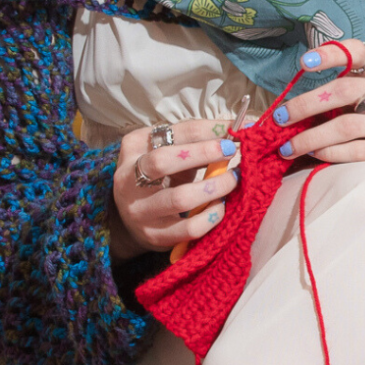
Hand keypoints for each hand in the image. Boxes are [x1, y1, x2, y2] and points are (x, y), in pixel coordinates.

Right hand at [111, 119, 240, 255]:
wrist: (135, 218)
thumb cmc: (160, 178)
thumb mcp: (169, 154)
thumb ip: (195, 144)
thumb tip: (236, 133)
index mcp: (133, 149)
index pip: (172, 133)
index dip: (206, 130)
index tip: (233, 129)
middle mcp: (128, 178)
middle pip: (163, 162)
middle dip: (203, 153)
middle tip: (231, 150)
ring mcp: (139, 209)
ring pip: (179, 198)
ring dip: (213, 187)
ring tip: (233, 180)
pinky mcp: (153, 235)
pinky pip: (188, 228)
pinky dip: (211, 216)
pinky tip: (221, 206)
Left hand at [273, 40, 364, 163]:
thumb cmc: (356, 113)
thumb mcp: (344, 96)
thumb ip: (324, 95)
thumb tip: (283, 112)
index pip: (357, 52)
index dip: (330, 54)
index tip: (303, 62)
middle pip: (344, 91)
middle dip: (306, 105)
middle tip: (280, 118)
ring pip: (347, 126)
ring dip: (311, 137)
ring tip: (288, 146)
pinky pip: (356, 151)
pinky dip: (329, 153)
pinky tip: (313, 153)